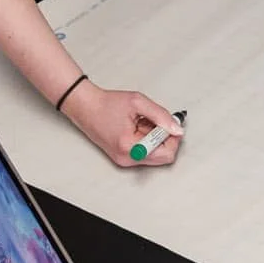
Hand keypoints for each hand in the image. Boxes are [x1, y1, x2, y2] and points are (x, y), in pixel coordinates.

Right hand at [63, 84, 184, 166]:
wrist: (86, 107)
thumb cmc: (106, 104)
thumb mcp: (138, 102)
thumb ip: (161, 116)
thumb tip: (177, 129)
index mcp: (130, 147)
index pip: (166, 154)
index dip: (172, 137)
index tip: (170, 123)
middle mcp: (127, 159)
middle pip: (163, 157)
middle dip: (165, 138)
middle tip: (157, 121)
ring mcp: (125, 160)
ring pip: (156, 155)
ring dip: (156, 138)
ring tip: (143, 123)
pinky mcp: (124, 157)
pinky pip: (146, 152)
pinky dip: (148, 140)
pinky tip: (139, 127)